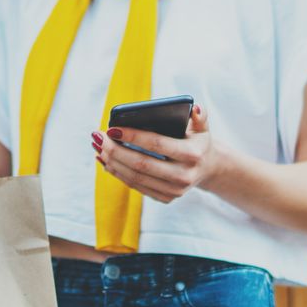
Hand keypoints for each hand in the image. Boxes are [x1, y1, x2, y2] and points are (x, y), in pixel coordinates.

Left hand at [92, 103, 218, 202]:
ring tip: (98, 147)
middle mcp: (184, 176)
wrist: (208, 167)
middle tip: (98, 137)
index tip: (112, 128)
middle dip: (115, 150)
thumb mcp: (202, 126)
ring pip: (135, 177)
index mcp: (192, 154)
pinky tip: (105, 161)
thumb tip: (193, 108)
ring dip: (112, 162)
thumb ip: (200, 115)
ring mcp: (174, 190)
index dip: (132, 136)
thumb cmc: (197, 141)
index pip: (156, 144)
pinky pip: (135, 186)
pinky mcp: (165, 198)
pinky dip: (117, 173)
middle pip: (141, 164)